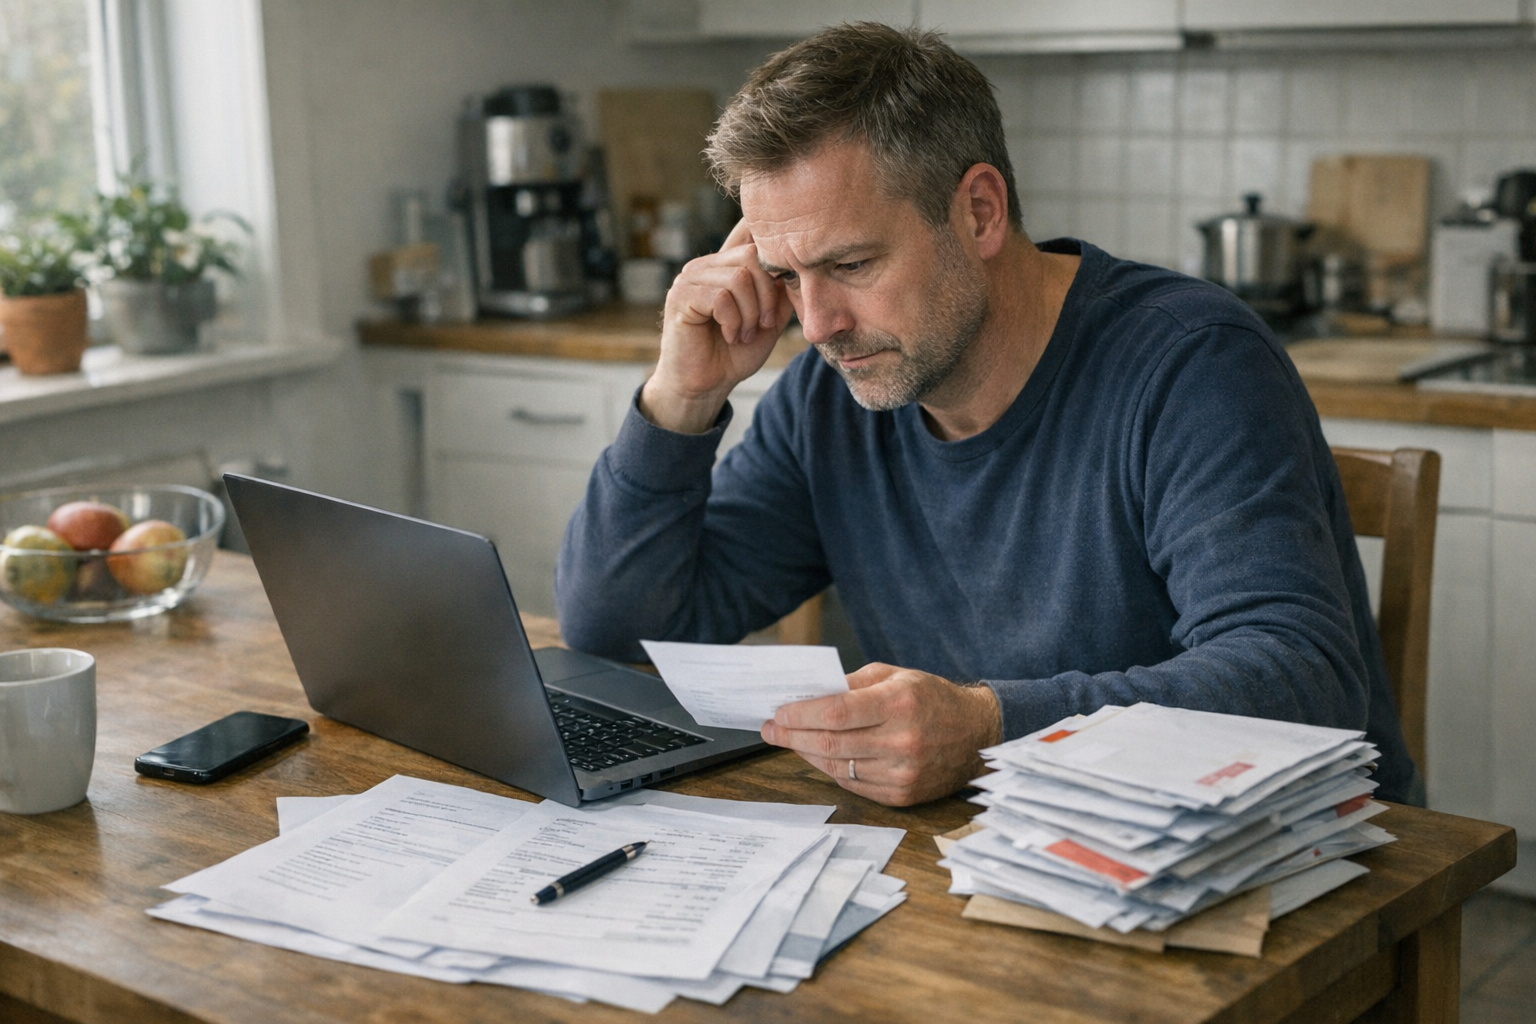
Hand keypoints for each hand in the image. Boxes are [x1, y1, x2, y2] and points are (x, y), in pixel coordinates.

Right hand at [639, 219, 795, 433]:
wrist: (706, 385)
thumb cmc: (735, 353)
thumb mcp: (769, 319)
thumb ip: (781, 291)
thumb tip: (800, 265)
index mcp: (726, 265)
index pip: (750, 234)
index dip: (774, 249)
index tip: (786, 278)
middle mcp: (706, 265)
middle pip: (752, 256)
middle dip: (767, 294)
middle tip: (763, 323)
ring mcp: (691, 278)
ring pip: (738, 278)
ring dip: (750, 313)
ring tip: (744, 334)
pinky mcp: (680, 297)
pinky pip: (720, 298)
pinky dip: (733, 321)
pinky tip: (729, 336)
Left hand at [760, 663, 1002, 805]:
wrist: (977, 735)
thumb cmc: (932, 699)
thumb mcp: (896, 676)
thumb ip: (853, 684)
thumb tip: (808, 695)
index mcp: (899, 703)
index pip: (836, 711)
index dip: (801, 714)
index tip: (778, 712)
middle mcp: (901, 741)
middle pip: (830, 743)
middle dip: (792, 736)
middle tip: (771, 729)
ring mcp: (902, 773)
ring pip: (837, 767)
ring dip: (807, 754)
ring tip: (791, 741)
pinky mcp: (902, 796)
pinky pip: (853, 784)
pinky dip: (832, 770)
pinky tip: (820, 757)